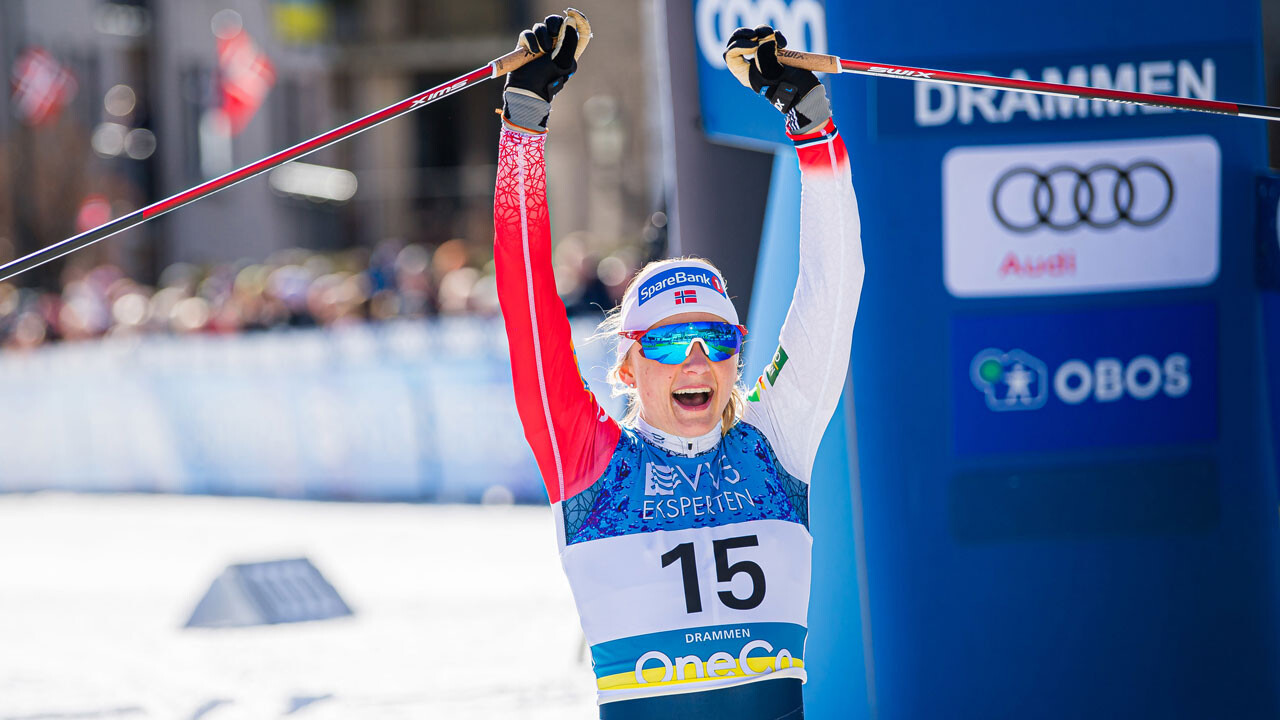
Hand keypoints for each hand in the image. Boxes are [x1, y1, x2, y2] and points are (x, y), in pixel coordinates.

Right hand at [503, 10, 590, 132]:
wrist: (526, 92)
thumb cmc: (547, 80)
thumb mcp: (562, 61)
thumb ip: (569, 40)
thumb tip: (570, 21)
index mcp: (568, 50)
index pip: (575, 30)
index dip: (576, 20)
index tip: (572, 13)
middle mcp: (554, 46)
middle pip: (556, 23)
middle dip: (554, 24)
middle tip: (554, 32)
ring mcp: (538, 46)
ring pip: (540, 27)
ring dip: (542, 35)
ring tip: (543, 50)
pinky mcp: (525, 47)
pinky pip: (527, 33)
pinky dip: (530, 39)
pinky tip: (533, 50)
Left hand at [723, 26, 829, 133]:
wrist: (807, 95)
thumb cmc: (789, 92)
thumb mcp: (772, 76)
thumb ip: (765, 57)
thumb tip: (762, 40)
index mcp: (746, 75)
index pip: (730, 56)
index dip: (738, 46)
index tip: (754, 46)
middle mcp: (752, 65)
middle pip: (735, 42)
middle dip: (742, 34)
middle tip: (754, 36)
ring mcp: (764, 58)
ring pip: (753, 36)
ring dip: (762, 31)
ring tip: (774, 38)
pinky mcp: (776, 53)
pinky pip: (770, 37)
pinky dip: (776, 36)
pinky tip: (784, 44)